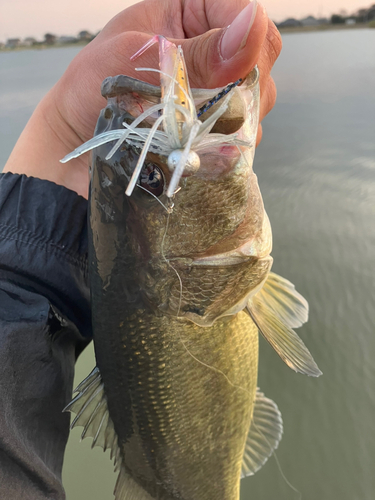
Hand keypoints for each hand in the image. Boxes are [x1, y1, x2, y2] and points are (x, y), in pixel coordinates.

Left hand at [4, 0, 280, 198]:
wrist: (80, 143)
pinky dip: (225, 146)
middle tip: (198, 105)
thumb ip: (195, 52)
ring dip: (232, 120)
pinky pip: (241, 137)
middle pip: (260, 61)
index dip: (247, 40)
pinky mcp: (214, 130)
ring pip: (255, 102)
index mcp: (191, 15)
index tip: (223, 70)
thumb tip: (253, 26)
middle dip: (239, 86)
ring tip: (188, 130)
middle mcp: (211, 53)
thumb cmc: (93, 87)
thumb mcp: (135, 59)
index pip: (246, 14)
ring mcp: (216, 94)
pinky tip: (197, 149)